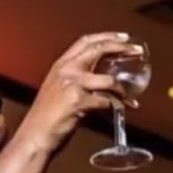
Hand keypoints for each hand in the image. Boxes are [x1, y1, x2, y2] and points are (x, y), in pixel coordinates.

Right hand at [16, 33, 143, 153]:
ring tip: (130, 99)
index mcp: (61, 65)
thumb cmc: (48, 118)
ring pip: (109, 81)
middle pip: (99, 49)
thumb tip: (107, 85)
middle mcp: (66, 70)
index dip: (107, 36)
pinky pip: (106, 102)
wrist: (35, 136)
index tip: (124, 37)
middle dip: (121, 47)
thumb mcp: (60, 91)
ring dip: (123, 91)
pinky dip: (116, 108)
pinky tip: (120, 112)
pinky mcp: (78, 102)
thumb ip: (80, 83)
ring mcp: (72, 84)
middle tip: (138, 50)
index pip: (86, 41)